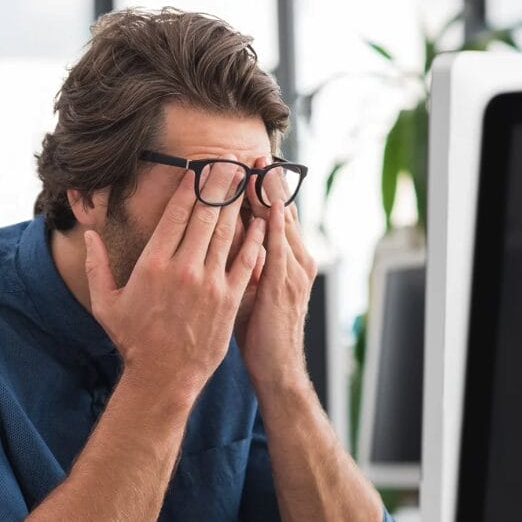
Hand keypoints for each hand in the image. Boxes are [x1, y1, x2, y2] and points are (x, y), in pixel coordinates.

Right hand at [84, 163, 266, 403]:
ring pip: (228, 232)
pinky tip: (262, 221)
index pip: (177, 213)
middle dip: (220, 183)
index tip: (199, 167)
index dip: (191, 186)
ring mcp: (209, 283)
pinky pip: (246, 260)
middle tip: (230, 160)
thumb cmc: (133, 340)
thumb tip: (89, 235)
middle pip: (206, 214)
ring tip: (247, 179)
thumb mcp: (106, 303)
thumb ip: (96, 266)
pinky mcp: (229, 299)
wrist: (163, 376)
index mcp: (153, 263)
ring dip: (239, 202)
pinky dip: (255, 238)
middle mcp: (183, 268)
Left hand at [234, 155, 317, 394]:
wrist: (277, 370)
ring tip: (257, 164)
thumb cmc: (260, 335)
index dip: (262, 190)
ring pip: (280, 221)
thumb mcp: (253, 293)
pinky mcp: (284, 283)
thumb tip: (226, 243)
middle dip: (266, 181)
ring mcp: (293, 270)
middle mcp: (295, 260)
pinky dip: (271, 220)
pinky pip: (276, 244)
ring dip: (268, 191)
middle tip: (252, 152)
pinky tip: (264, 200)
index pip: (274, 216)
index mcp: (288, 261)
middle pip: (279, 210)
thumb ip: (245, 265)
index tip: (247, 165)